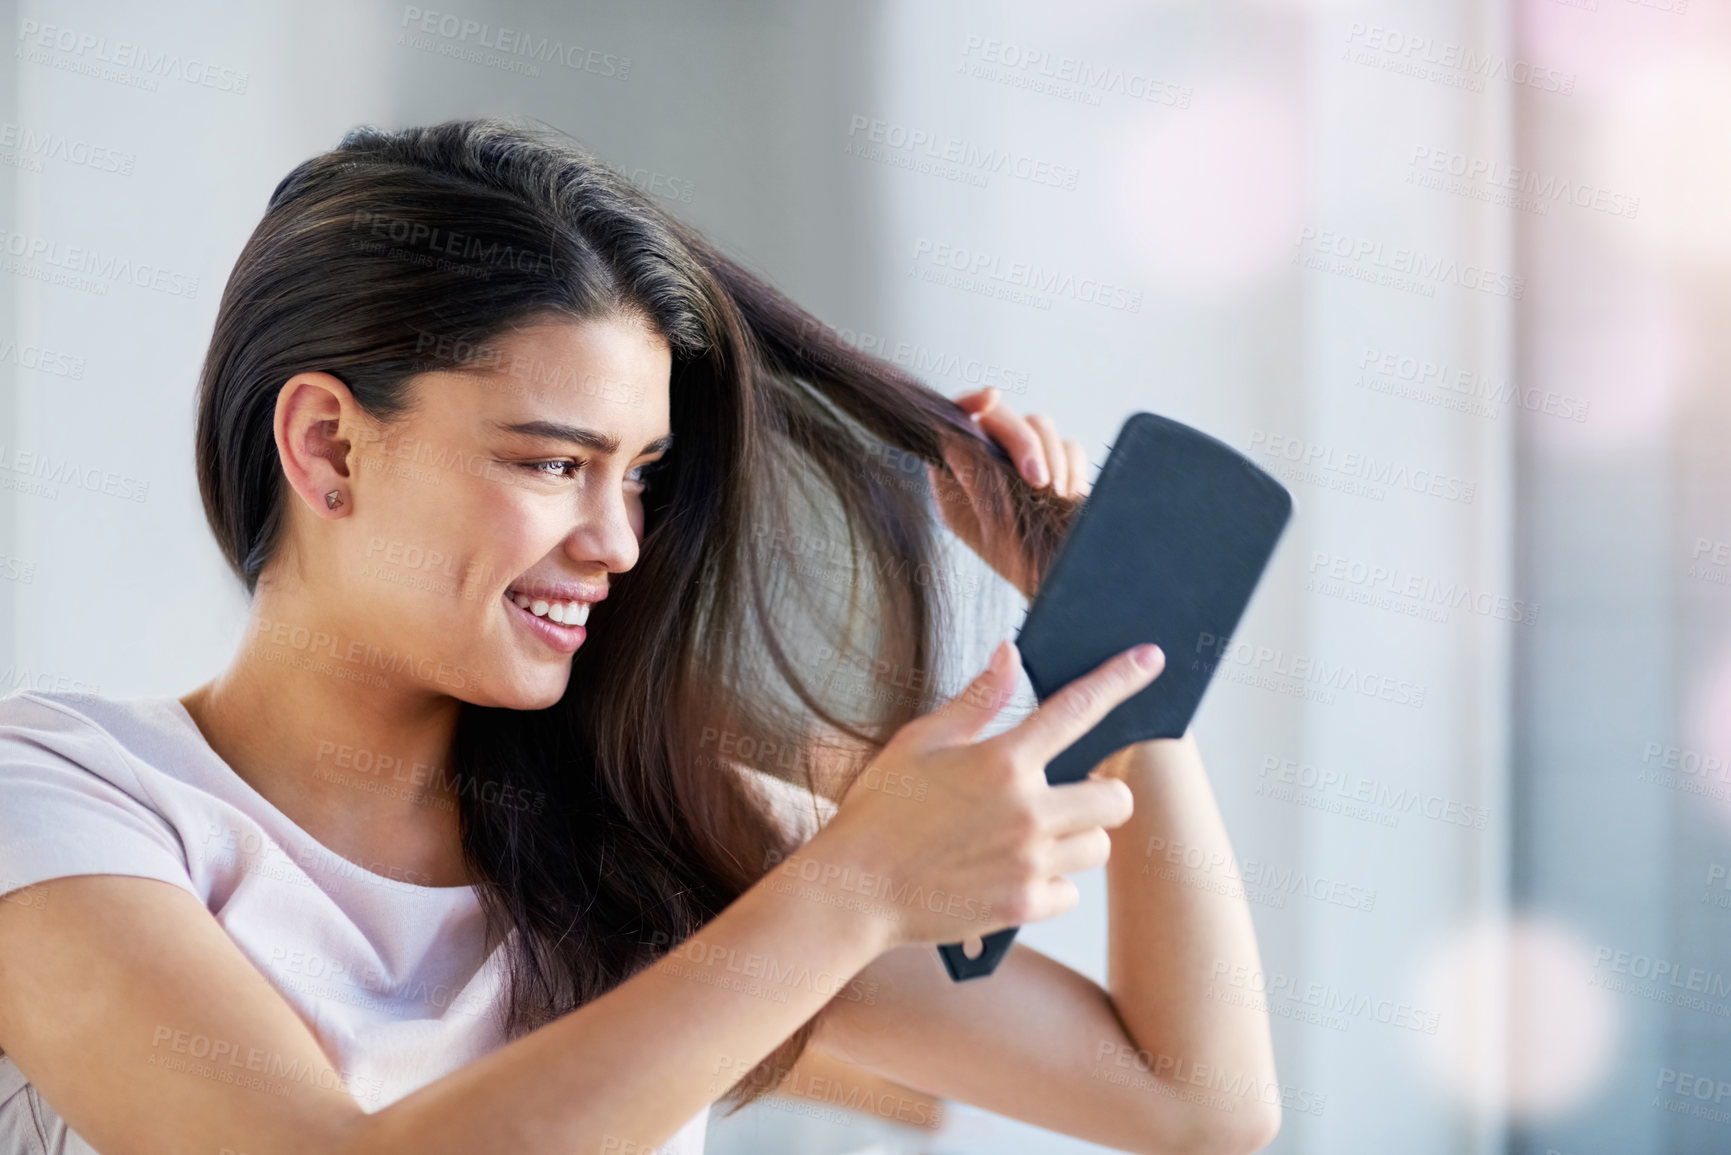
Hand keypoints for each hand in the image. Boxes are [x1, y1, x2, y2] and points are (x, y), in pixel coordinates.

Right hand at [794, 638, 1165, 949]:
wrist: (853, 890)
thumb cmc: (880, 810)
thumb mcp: (920, 742)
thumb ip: (976, 700)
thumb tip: (1011, 655)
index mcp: (1002, 760)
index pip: (1077, 708)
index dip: (1120, 678)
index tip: (1151, 658)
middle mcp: (1027, 811)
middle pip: (1115, 798)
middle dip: (1099, 793)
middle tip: (1063, 795)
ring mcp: (1029, 862)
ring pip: (1097, 847)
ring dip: (1076, 839)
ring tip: (1026, 838)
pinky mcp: (1023, 907)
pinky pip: (1069, 892)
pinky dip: (1050, 884)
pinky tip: (1009, 874)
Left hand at [926, 387, 1090, 597]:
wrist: (1063, 586)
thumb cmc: (1017, 564)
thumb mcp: (987, 524)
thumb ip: (971, 475)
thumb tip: (955, 434)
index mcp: (955, 476)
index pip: (955, 421)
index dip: (971, 401)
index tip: (992, 397)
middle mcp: (986, 464)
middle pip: (1001, 418)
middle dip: (1025, 442)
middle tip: (1040, 481)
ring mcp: (1023, 465)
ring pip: (1039, 425)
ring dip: (1052, 456)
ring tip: (1055, 495)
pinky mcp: (1056, 469)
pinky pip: (1068, 446)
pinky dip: (1073, 467)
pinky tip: (1070, 497)